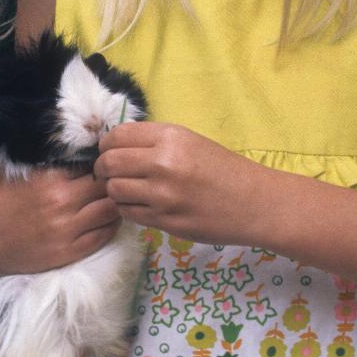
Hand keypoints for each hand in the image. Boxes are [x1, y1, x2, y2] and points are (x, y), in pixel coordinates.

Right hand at [0, 166, 120, 275]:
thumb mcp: (11, 169)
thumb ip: (39, 156)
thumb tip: (66, 140)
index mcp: (48, 178)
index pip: (91, 163)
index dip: (101, 161)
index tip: (104, 161)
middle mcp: (61, 202)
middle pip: (105, 185)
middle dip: (111, 180)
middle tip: (113, 180)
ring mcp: (66, 229)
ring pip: (110, 210)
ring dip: (115, 202)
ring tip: (113, 199)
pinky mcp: (68, 252)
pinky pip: (103, 236)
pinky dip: (111, 225)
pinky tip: (108, 218)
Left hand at [95, 122, 266, 244]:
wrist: (254, 203)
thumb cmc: (223, 169)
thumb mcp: (190, 141)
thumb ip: (154, 141)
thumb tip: (115, 145)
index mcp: (170, 137)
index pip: (118, 136)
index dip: (106, 144)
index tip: (108, 150)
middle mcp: (163, 163)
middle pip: (110, 163)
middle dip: (103, 168)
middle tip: (108, 172)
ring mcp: (162, 194)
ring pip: (115, 190)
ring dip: (115, 190)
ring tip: (127, 189)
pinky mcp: (164, 220)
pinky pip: (128, 212)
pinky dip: (127, 208)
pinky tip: (140, 204)